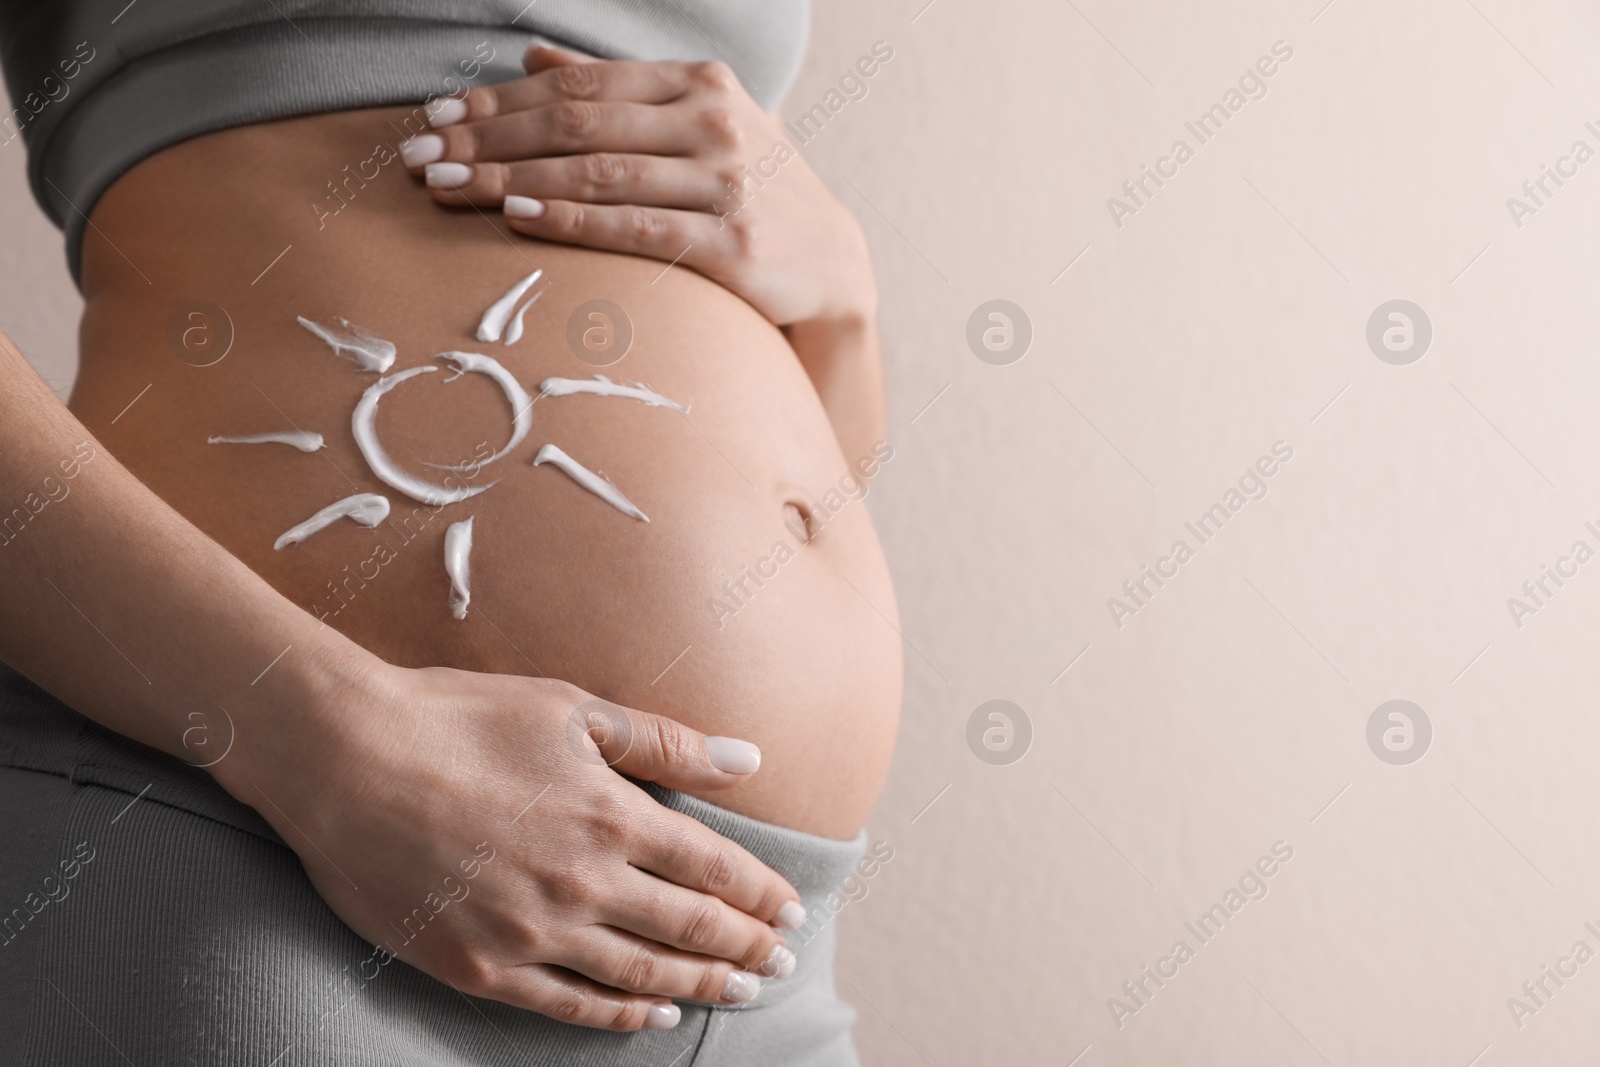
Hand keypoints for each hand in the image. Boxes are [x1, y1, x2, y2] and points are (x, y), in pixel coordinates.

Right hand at [217, 659, 803, 1030]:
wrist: (344, 758)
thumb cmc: (458, 719)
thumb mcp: (571, 710)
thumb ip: (666, 743)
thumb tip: (751, 760)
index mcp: (612, 816)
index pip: (714, 869)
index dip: (760, 894)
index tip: (792, 911)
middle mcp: (585, 883)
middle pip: (690, 930)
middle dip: (747, 948)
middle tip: (784, 963)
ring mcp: (533, 932)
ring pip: (641, 976)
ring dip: (700, 986)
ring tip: (741, 992)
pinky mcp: (480, 967)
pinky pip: (570, 1006)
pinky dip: (621, 1017)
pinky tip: (652, 1015)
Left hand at [401, 47, 877, 327]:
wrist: (834, 265)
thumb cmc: (752, 192)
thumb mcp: (698, 124)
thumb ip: (619, 91)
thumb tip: (535, 58)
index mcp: (700, 83)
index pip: (579, 86)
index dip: (499, 99)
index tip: (436, 114)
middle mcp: (714, 123)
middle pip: (577, 124)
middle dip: (488, 138)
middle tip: (419, 153)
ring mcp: (726, 182)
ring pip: (597, 172)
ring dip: (510, 179)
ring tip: (446, 186)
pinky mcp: (733, 243)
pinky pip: (635, 227)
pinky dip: (570, 220)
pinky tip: (517, 217)